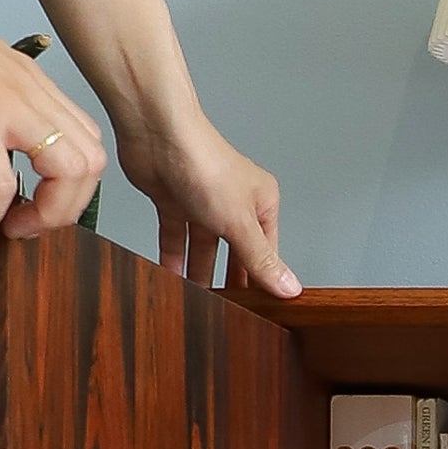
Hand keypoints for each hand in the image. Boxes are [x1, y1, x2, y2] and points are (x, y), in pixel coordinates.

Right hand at [0, 0, 107, 238]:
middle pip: (91, 161)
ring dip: (42, 214)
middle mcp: (29, 92)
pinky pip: (0, 181)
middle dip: (65, 210)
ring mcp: (5, 101)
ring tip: (1, 225)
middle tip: (22, 225)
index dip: (68, 189)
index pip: (85, 143)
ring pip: (69, 169)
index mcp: (30, 86)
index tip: (29, 209)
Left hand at [117, 104, 300, 294]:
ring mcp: (202, 203)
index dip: (262, 279)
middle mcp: (233, 202)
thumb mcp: (240, 223)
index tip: (259, 309)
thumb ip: (261, 258)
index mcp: (261, 203)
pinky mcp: (173, 202)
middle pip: (234, 251)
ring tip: (197, 303)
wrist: (158, 136)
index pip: (266, 251)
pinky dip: (173, 257)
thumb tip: (289, 287)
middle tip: (228, 312)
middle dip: (229, 279)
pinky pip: (175, 237)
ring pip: (203, 246)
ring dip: (198, 272)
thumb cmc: (205, 164)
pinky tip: (171, 279)